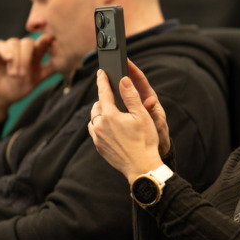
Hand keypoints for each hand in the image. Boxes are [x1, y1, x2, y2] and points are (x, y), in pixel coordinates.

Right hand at [0, 35, 55, 124]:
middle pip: (28, 43)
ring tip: (14, 75)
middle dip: (27, 58)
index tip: (49, 42)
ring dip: (16, 59)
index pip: (41, 45)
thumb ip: (48, 70)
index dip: (45, 42)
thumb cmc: (15, 90)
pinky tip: (8, 58)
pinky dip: (5, 50)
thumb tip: (67, 62)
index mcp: (33, 56)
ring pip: (15, 43)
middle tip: (22, 75)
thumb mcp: (36, 80)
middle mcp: (20, 50)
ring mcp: (6, 49)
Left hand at [89, 62, 165, 180]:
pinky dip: (100, 126)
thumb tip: (123, 80)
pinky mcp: (99, 147)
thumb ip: (131, 96)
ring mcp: (97, 138)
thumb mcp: (142, 115)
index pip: (103, 92)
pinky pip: (95, 132)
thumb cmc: (145, 141)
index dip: (102, 80)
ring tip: (111, 112)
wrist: (141, 167)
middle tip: (111, 96)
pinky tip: (110, 128)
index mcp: (110, 115)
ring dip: (100, 114)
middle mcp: (99, 126)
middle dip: (103, 99)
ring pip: (94, 120)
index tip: (101, 72)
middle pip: (97, 106)